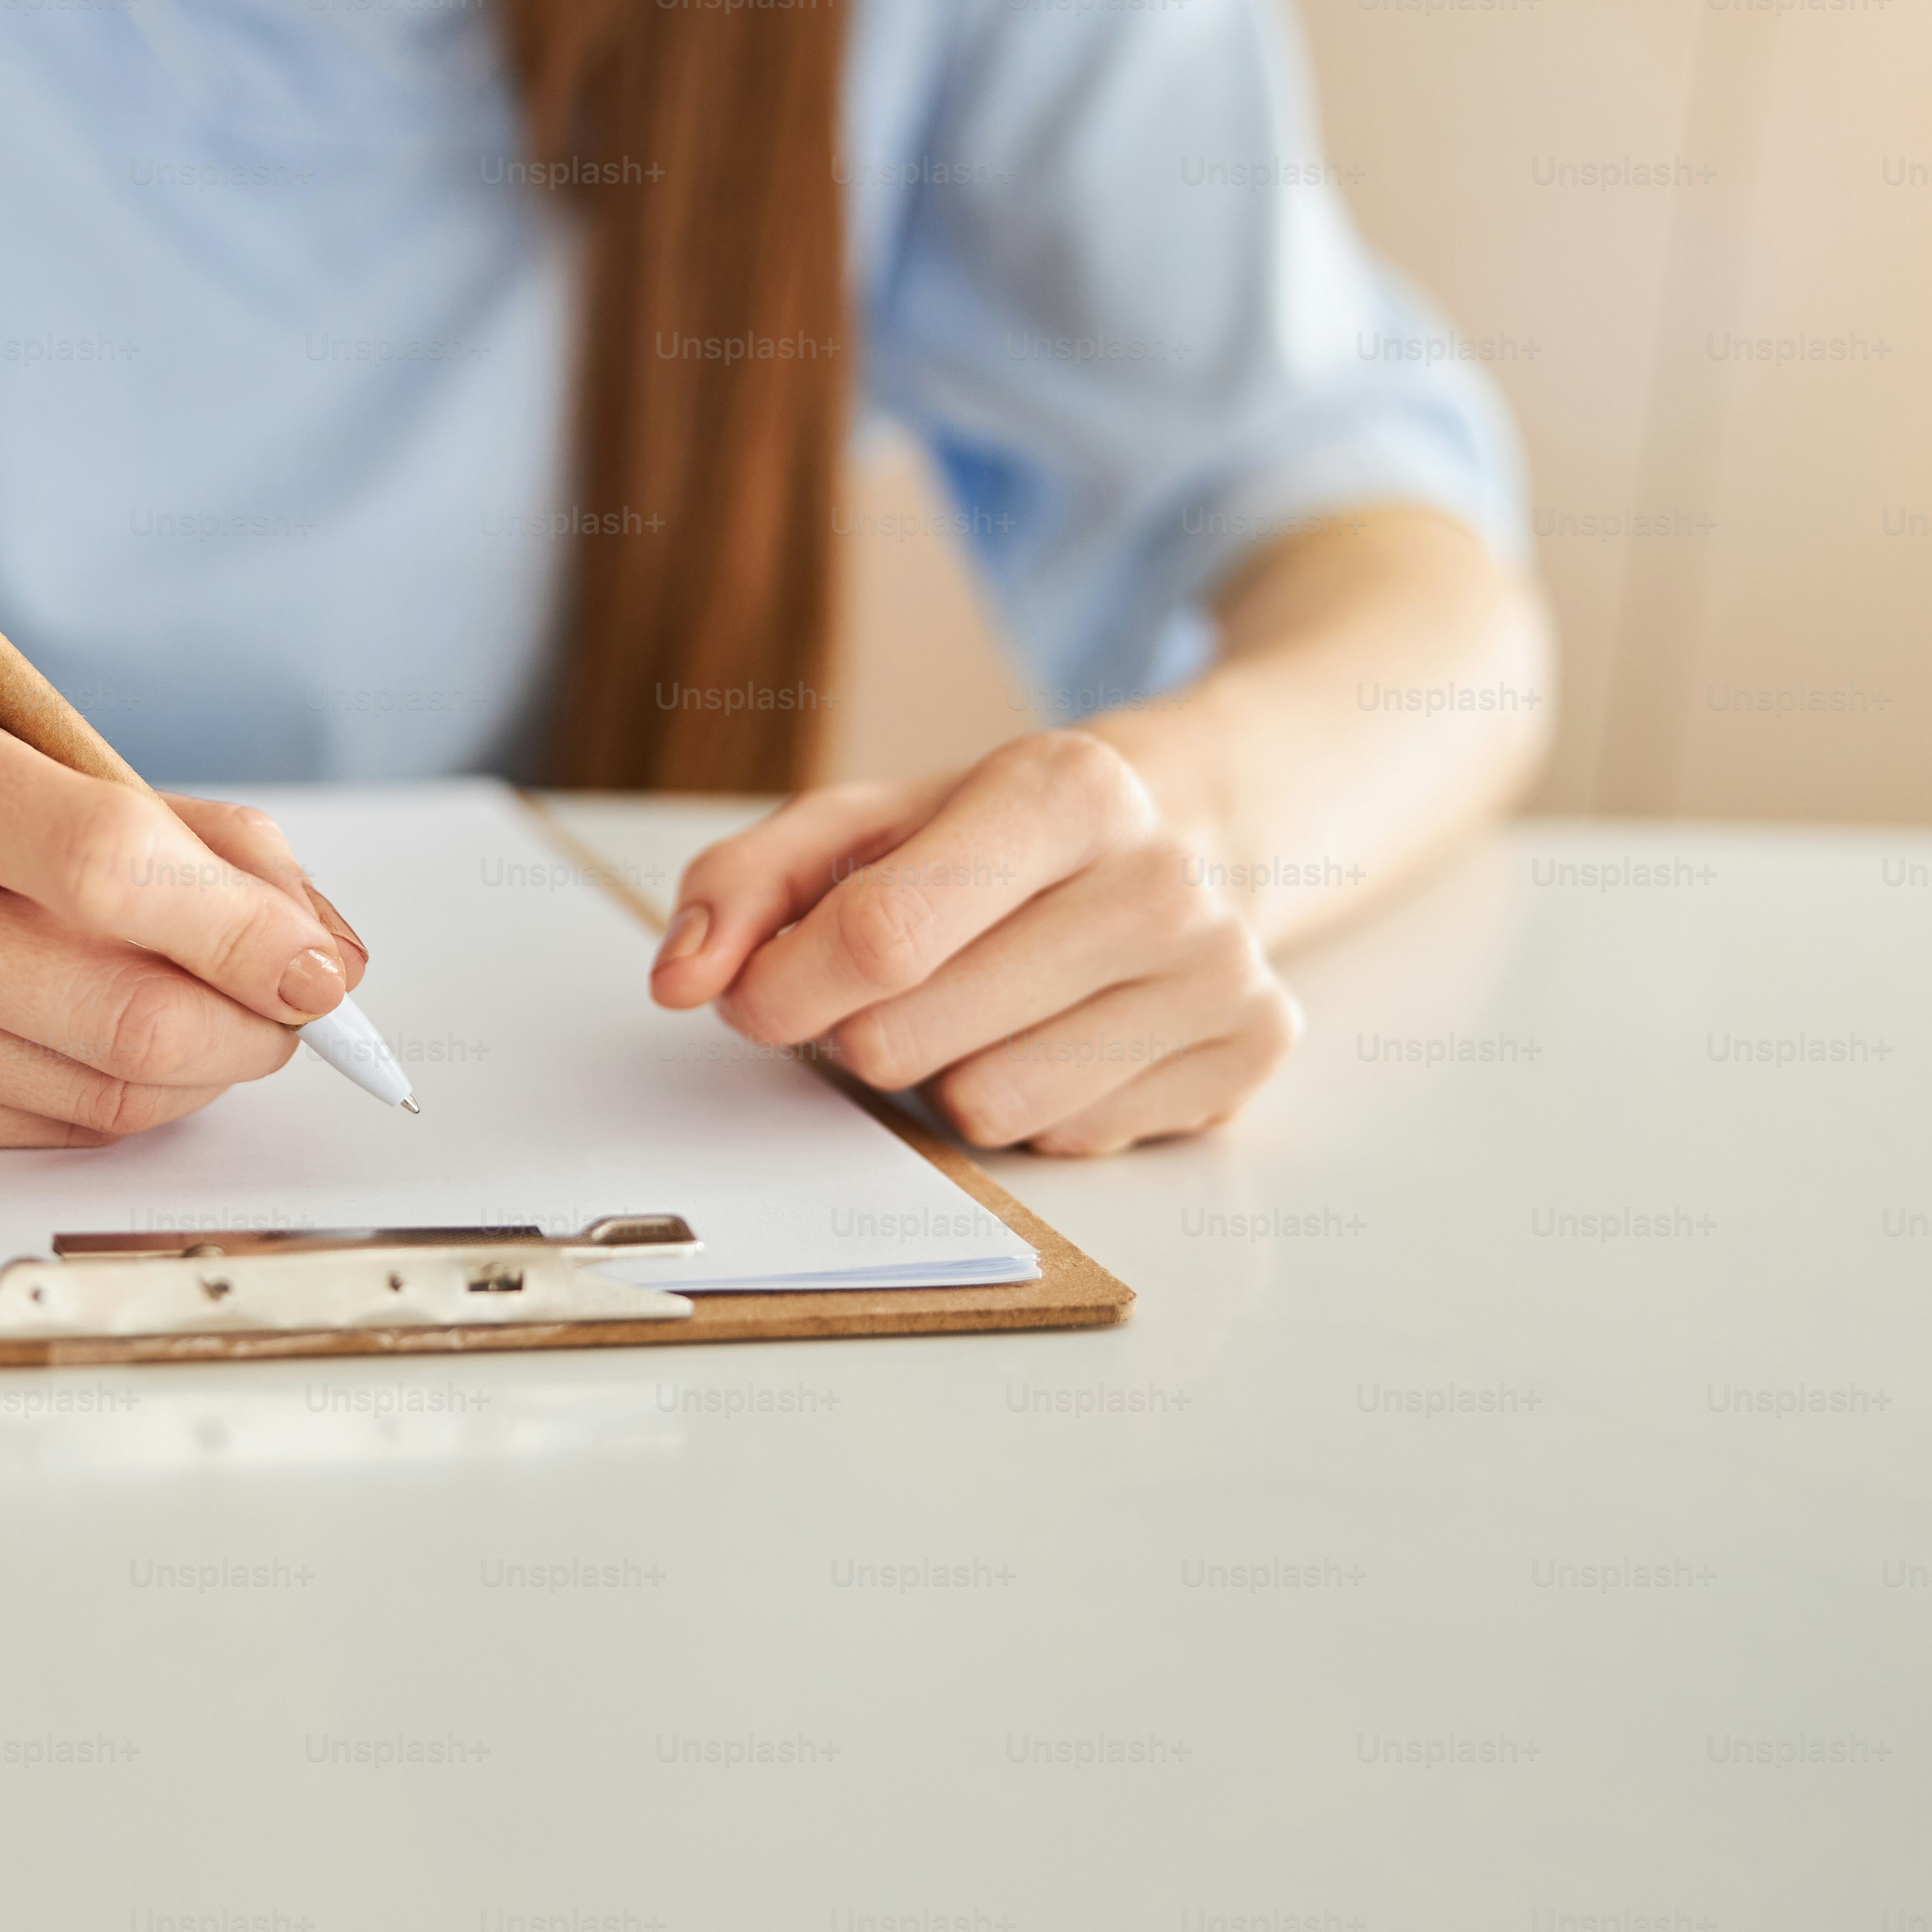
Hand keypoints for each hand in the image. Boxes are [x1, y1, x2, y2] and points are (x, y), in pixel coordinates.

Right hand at [0, 705, 365, 1146]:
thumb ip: (165, 825)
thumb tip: (315, 934)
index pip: (110, 866)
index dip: (244, 927)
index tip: (325, 960)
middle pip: (122, 1014)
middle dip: (253, 1025)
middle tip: (300, 1003)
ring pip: (97, 1096)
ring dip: (205, 1072)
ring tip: (230, 1023)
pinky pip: (37, 1134)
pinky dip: (122, 1104)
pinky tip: (135, 1057)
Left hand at [647, 729, 1299, 1155]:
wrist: (1187, 833)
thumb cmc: (993, 840)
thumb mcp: (863, 826)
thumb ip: (744, 886)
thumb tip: (681, 978)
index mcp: (1066, 786)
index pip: (881, 934)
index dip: (787, 989)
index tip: (760, 1001)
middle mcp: (1162, 877)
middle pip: (912, 1037)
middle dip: (865, 1032)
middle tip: (900, 988)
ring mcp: (1219, 973)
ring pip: (988, 1110)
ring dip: (950, 1075)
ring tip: (990, 1005)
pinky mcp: (1249, 1055)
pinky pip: (1066, 1144)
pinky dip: (1036, 1106)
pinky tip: (1064, 1033)